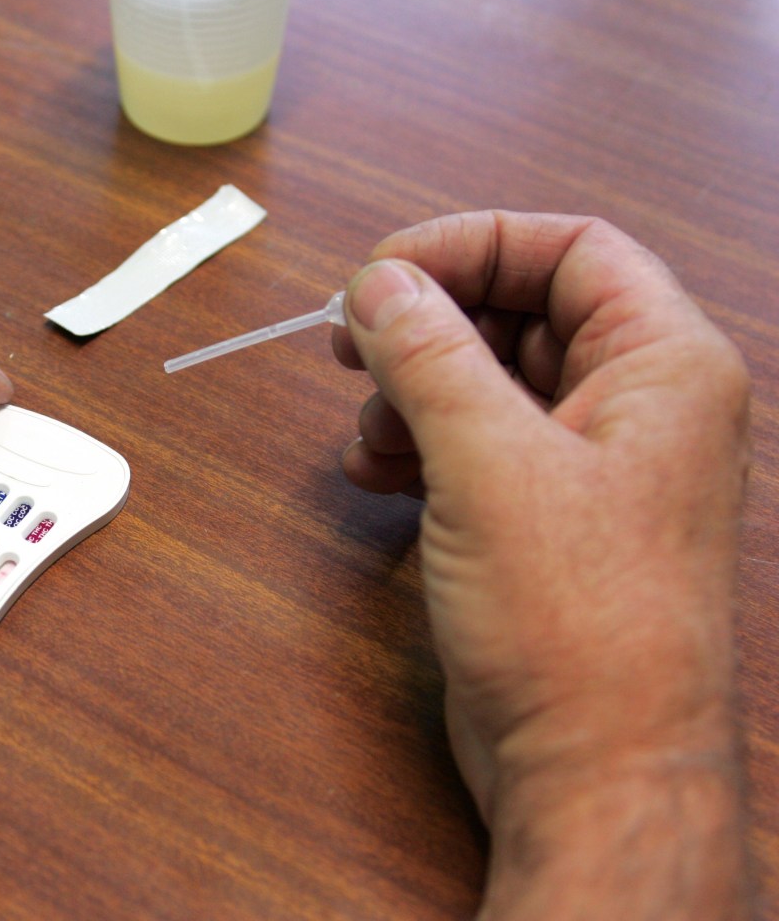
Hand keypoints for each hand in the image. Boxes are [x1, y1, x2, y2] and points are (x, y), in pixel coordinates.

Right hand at [333, 212, 750, 916]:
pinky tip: (376, 475)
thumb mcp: (489, 463)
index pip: (569, 249)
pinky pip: (477, 444)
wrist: (595, 767)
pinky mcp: (548, 519)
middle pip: (522, 310)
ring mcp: (593, 467)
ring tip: (368, 435)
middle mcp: (637, 407)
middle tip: (349, 345)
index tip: (381, 273)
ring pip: (489, 380)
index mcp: (663, 367)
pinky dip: (419, 446)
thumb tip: (377, 283)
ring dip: (412, 391)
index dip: (469, 245)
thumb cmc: (580, 625)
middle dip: (428, 324)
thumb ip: (429, 356)